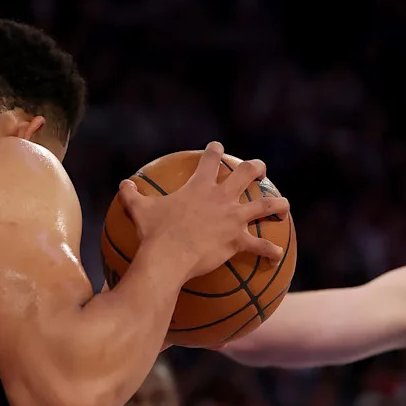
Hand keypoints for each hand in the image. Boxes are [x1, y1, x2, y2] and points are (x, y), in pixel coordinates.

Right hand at [118, 141, 289, 281]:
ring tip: (283, 206)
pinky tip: (277, 258)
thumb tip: (123, 184)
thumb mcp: (138, 210)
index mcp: (199, 187)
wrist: (168, 256)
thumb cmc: (154, 232)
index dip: (215, 151)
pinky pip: (261, 247)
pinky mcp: (238, 240)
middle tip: (259, 170)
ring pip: (266, 205)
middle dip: (256, 168)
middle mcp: (222, 198)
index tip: (218, 147)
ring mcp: (233, 218)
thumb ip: (131, 195)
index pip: (211, 160)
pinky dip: (270, 253)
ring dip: (278, 205)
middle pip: (246, 173)